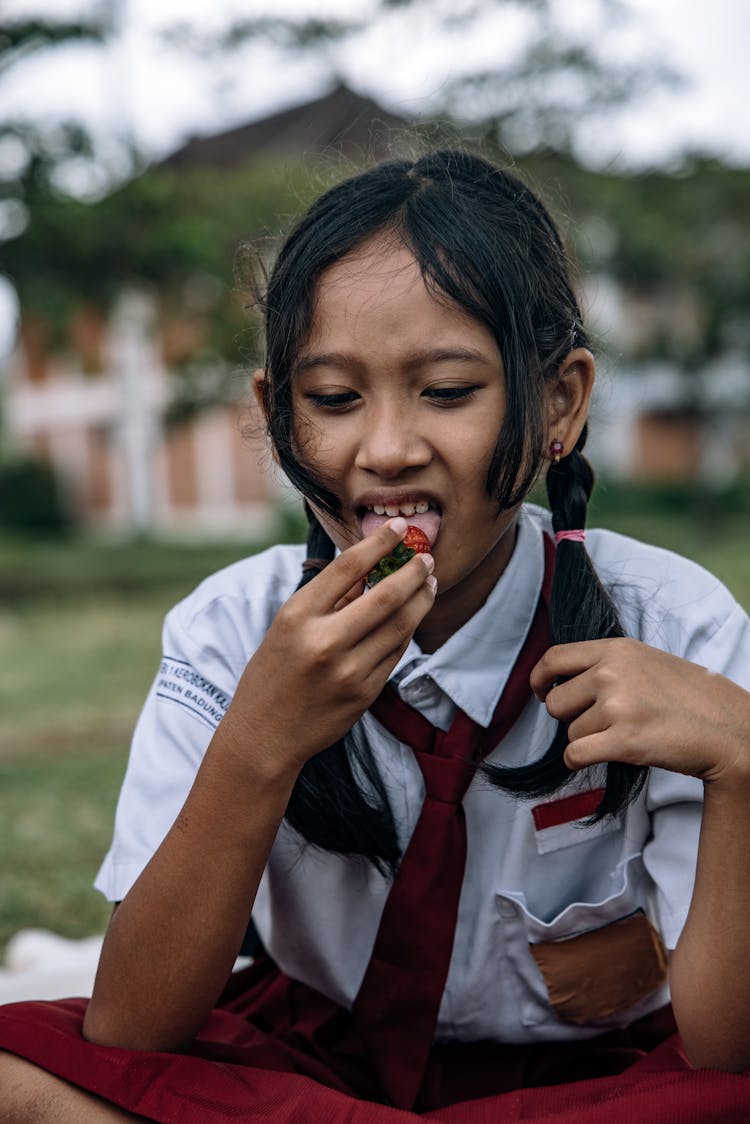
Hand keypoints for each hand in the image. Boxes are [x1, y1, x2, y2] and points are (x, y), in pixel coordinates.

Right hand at [219, 518, 435, 777]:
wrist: (264, 736)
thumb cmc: (272, 673)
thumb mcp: (287, 626)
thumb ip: (328, 598)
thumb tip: (370, 567)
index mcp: (297, 616)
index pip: (348, 567)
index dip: (379, 543)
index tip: (398, 528)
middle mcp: (324, 642)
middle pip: (387, 597)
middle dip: (414, 572)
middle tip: (427, 558)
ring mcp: (348, 671)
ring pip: (401, 626)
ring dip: (421, 600)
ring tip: (429, 583)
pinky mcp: (365, 694)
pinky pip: (396, 654)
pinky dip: (406, 631)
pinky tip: (411, 617)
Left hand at [530, 638, 749, 786]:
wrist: (727, 728)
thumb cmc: (687, 697)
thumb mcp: (645, 660)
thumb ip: (606, 664)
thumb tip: (561, 679)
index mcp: (615, 650)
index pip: (553, 658)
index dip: (539, 679)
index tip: (540, 693)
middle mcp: (611, 673)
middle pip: (555, 702)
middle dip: (570, 718)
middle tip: (599, 723)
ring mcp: (617, 706)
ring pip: (569, 733)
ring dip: (587, 741)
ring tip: (621, 736)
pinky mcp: (624, 741)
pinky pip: (574, 755)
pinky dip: (579, 761)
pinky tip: (597, 758)